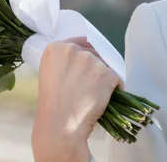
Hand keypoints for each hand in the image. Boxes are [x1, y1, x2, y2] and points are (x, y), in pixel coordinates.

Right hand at [31, 38, 121, 161]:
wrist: (60, 123)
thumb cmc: (52, 103)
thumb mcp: (50, 73)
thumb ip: (63, 62)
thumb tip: (82, 61)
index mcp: (55, 48)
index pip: (78, 43)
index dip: (84, 57)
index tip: (84, 70)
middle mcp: (73, 49)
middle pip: (93, 53)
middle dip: (95, 68)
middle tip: (88, 86)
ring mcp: (91, 60)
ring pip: (106, 65)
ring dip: (104, 78)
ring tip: (94, 95)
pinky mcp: (107, 73)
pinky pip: (116, 78)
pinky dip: (114, 89)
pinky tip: (104, 100)